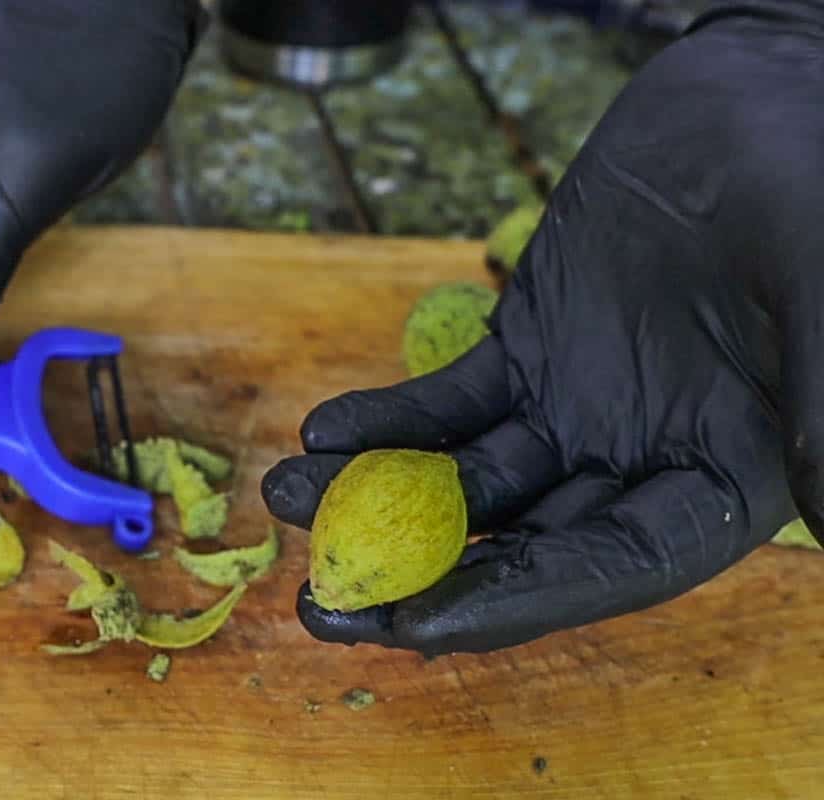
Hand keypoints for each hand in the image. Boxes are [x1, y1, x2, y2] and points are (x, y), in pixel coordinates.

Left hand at [262, 2, 823, 655]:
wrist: (745, 97)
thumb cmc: (809, 181)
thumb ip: (821, 405)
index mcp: (720, 476)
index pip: (613, 566)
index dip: (518, 600)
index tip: (417, 626)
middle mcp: (639, 460)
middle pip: (522, 544)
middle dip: (418, 576)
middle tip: (321, 602)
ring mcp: (575, 410)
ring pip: (467, 480)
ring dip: (376, 494)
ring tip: (289, 497)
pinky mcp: (525, 352)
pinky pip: (448, 402)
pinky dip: (389, 419)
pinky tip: (324, 432)